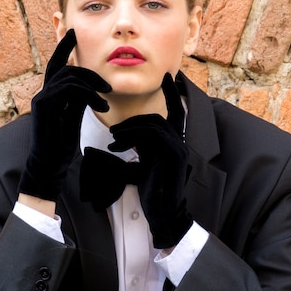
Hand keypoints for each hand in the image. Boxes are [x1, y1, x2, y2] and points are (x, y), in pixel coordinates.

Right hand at [18, 29, 110, 201]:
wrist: (51, 162)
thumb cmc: (62, 141)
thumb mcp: (75, 114)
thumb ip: (79, 97)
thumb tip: (90, 84)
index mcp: (51, 93)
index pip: (57, 65)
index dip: (63, 47)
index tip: (73, 32)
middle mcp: (43, 93)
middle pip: (62, 66)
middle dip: (82, 63)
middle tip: (105, 79)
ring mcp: (41, 98)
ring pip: (68, 76)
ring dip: (92, 84)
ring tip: (106, 97)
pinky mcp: (43, 106)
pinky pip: (67, 89)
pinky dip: (87, 94)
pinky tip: (100, 105)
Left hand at [108, 73, 191, 248]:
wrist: (164, 214)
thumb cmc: (152, 193)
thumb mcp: (139, 169)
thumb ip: (134, 153)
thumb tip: (111, 147)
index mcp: (173, 143)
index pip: (176, 112)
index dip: (172, 94)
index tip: (168, 76)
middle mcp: (178, 143)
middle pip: (158, 116)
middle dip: (133, 120)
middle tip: (113, 129)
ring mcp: (177, 148)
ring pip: (152, 124)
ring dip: (128, 129)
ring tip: (112, 140)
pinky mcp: (172, 155)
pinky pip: (151, 134)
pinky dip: (130, 137)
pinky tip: (116, 147)